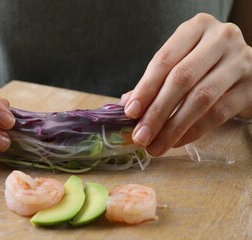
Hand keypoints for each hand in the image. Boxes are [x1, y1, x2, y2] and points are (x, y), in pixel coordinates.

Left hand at [123, 13, 251, 155]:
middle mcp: (221, 38)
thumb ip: (156, 81)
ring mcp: (240, 61)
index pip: (164, 59)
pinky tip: (178, 141)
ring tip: (156, 146)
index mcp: (196, 27)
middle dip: (157, 111)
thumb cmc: (205, 64)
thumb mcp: (181, 61)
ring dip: (174, 127)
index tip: (130, 113)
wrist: (247, 67)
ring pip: (201, 97)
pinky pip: (219, 112)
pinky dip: (195, 130)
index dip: (145, 88)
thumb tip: (125, 107)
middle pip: (181, 78)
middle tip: (141, 136)